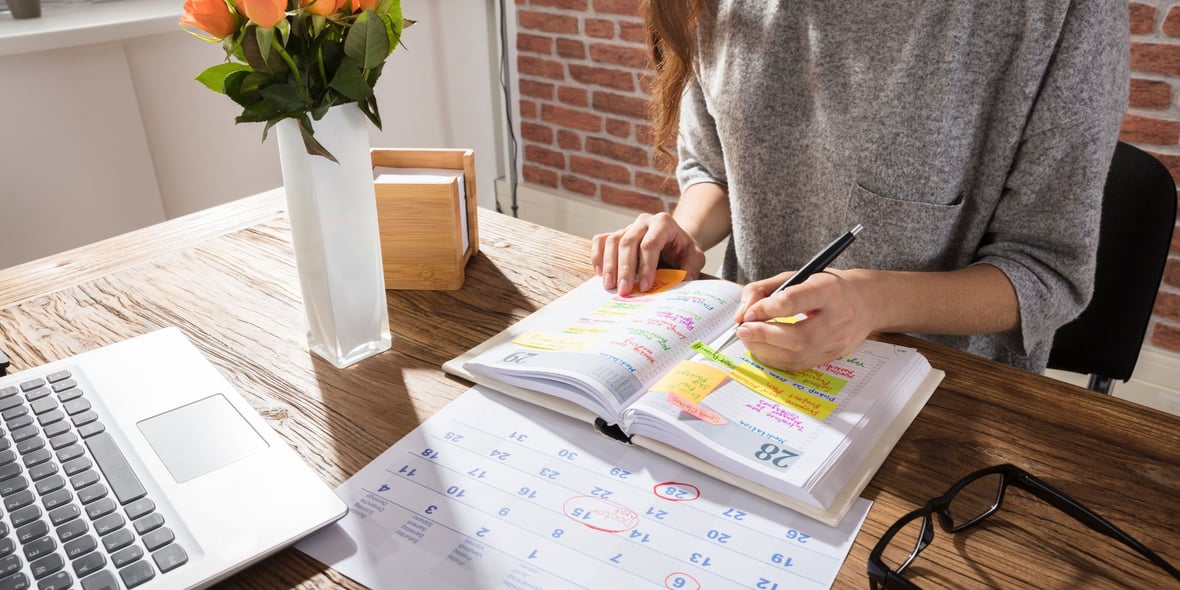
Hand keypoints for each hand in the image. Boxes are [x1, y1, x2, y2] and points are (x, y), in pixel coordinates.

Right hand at [590, 213, 706, 295]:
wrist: (674, 241)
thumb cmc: (682, 250)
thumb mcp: (694, 257)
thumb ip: (690, 269)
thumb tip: (682, 283)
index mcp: (663, 223)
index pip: (650, 244)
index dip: (646, 266)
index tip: (645, 286)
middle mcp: (643, 222)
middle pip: (628, 242)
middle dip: (624, 269)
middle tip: (624, 290)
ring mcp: (628, 227)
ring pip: (612, 241)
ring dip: (609, 265)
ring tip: (610, 286)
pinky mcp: (616, 234)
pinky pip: (600, 240)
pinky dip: (597, 256)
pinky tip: (600, 273)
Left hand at [733, 269, 873, 370]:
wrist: (867, 302)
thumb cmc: (826, 286)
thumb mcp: (797, 276)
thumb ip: (764, 290)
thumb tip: (741, 314)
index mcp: (829, 290)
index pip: (794, 301)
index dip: (765, 309)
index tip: (748, 313)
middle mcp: (837, 318)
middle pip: (797, 337)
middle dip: (763, 335)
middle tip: (742, 330)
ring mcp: (837, 342)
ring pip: (797, 355)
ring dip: (765, 350)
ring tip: (749, 339)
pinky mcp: (832, 357)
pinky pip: (798, 365)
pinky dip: (775, 359)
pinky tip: (763, 348)